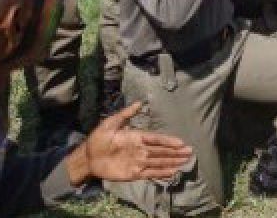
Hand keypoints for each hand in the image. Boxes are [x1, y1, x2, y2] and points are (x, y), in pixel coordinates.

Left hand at [66, 102, 191, 184]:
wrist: (87, 158)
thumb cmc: (97, 139)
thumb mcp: (110, 123)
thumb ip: (125, 114)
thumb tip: (138, 103)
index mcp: (137, 137)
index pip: (156, 139)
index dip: (168, 141)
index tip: (181, 142)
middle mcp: (140, 150)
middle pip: (161, 151)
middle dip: (175, 152)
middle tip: (190, 152)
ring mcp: (137, 162)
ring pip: (158, 162)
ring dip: (172, 162)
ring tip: (185, 162)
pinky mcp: (133, 174)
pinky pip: (149, 173)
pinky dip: (161, 173)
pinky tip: (171, 172)